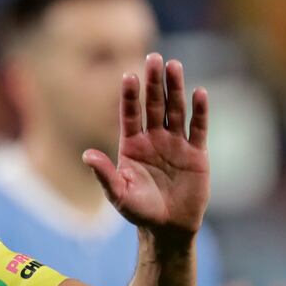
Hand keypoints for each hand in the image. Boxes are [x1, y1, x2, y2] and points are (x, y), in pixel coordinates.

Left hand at [83, 54, 209, 242]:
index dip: (130, 96)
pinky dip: (199, 112)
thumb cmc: (139, 211)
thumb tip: (86, 156)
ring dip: (175, 89)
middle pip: (153, 105)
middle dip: (153, 82)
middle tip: (154, 57)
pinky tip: (199, 93)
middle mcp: (153, 139)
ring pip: (175, 110)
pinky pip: (198, 129)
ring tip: (174, 66)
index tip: (128, 75)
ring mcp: (175, 144)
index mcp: (132, 144)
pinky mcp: (196, 154)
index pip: (130, 114)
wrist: (168, 228)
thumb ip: (104, 174)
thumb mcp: (118, 194)